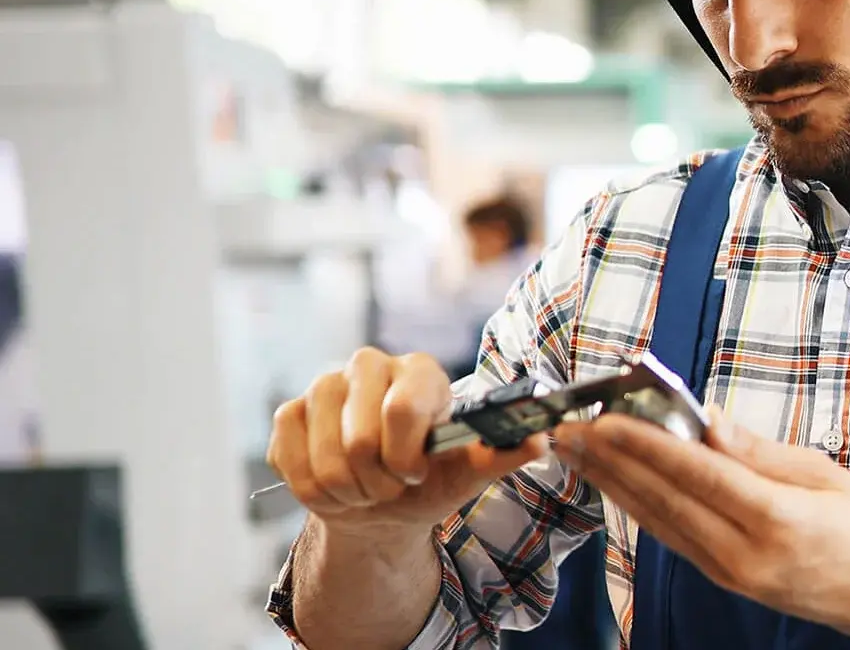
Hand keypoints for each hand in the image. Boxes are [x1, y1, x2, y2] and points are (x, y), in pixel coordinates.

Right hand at [266, 348, 546, 537]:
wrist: (383, 505)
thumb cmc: (430, 480)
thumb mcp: (468, 473)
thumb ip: (501, 454)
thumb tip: (539, 440)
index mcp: (420, 371)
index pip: (403, 410)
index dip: (406, 456)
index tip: (415, 473)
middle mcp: (369, 365)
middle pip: (360, 440)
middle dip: (378, 481)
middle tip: (390, 485)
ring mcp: (324, 385)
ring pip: (326, 456)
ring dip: (348, 490)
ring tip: (366, 488)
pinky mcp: (289, 412)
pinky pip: (291, 460)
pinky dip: (314, 489)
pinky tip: (334, 485)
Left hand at [552, 411, 849, 640]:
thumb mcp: (824, 475)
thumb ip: (758, 451)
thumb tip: (706, 418)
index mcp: (779, 519)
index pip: (700, 475)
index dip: (650, 445)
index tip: (609, 419)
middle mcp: (746, 553)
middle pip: (666, 499)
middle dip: (613, 459)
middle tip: (571, 426)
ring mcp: (730, 572)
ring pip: (658, 520)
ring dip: (613, 482)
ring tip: (576, 450)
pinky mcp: (723, 579)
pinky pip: (671, 537)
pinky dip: (638, 506)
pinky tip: (615, 482)